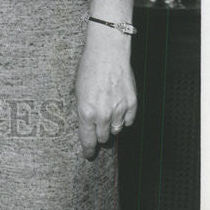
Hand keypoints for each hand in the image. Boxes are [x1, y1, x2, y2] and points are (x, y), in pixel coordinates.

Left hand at [75, 24, 136, 158]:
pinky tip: (118, 108)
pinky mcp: (132, 104)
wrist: (107, 53)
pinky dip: (124, 117)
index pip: (88, 140)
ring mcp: (119, 110)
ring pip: (116, 129)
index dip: (88, 150)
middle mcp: (103, 115)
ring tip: (107, 113)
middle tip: (98, 129)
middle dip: (99, 135)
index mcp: (86, 112)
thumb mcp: (78, 91)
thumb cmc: (89, 69)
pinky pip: (128, 120)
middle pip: (103, 137)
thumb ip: (84, 111)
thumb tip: (87, 125)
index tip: (89, 155)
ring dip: (111, 126)